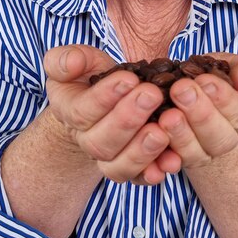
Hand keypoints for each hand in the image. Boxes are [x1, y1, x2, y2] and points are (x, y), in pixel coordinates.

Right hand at [43, 45, 172, 183]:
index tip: (130, 79)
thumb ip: (65, 59)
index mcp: (68, 111)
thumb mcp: (77, 60)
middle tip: (152, 95)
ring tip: (162, 131)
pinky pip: (139, 178)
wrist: (104, 99)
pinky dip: (155, 172)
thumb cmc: (90, 75)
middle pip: (100, 142)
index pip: (81, 111)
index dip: (104, 97)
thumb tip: (70, 63)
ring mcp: (108, 157)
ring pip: (118, 166)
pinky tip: (172, 161)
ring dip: (141, 151)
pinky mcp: (132, 168)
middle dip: (128, 120)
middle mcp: (85, 140)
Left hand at [156, 53, 237, 169]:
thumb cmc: (216, 77)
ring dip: (180, 134)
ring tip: (167, 115)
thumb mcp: (234, 67)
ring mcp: (204, 153)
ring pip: (196, 152)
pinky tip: (154, 137)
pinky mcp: (180, 160)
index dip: (222, 97)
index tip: (203, 80)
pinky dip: (163, 157)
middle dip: (199, 113)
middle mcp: (227, 138)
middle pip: (218, 136)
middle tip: (180, 90)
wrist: (194, 95)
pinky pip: (172, 162)